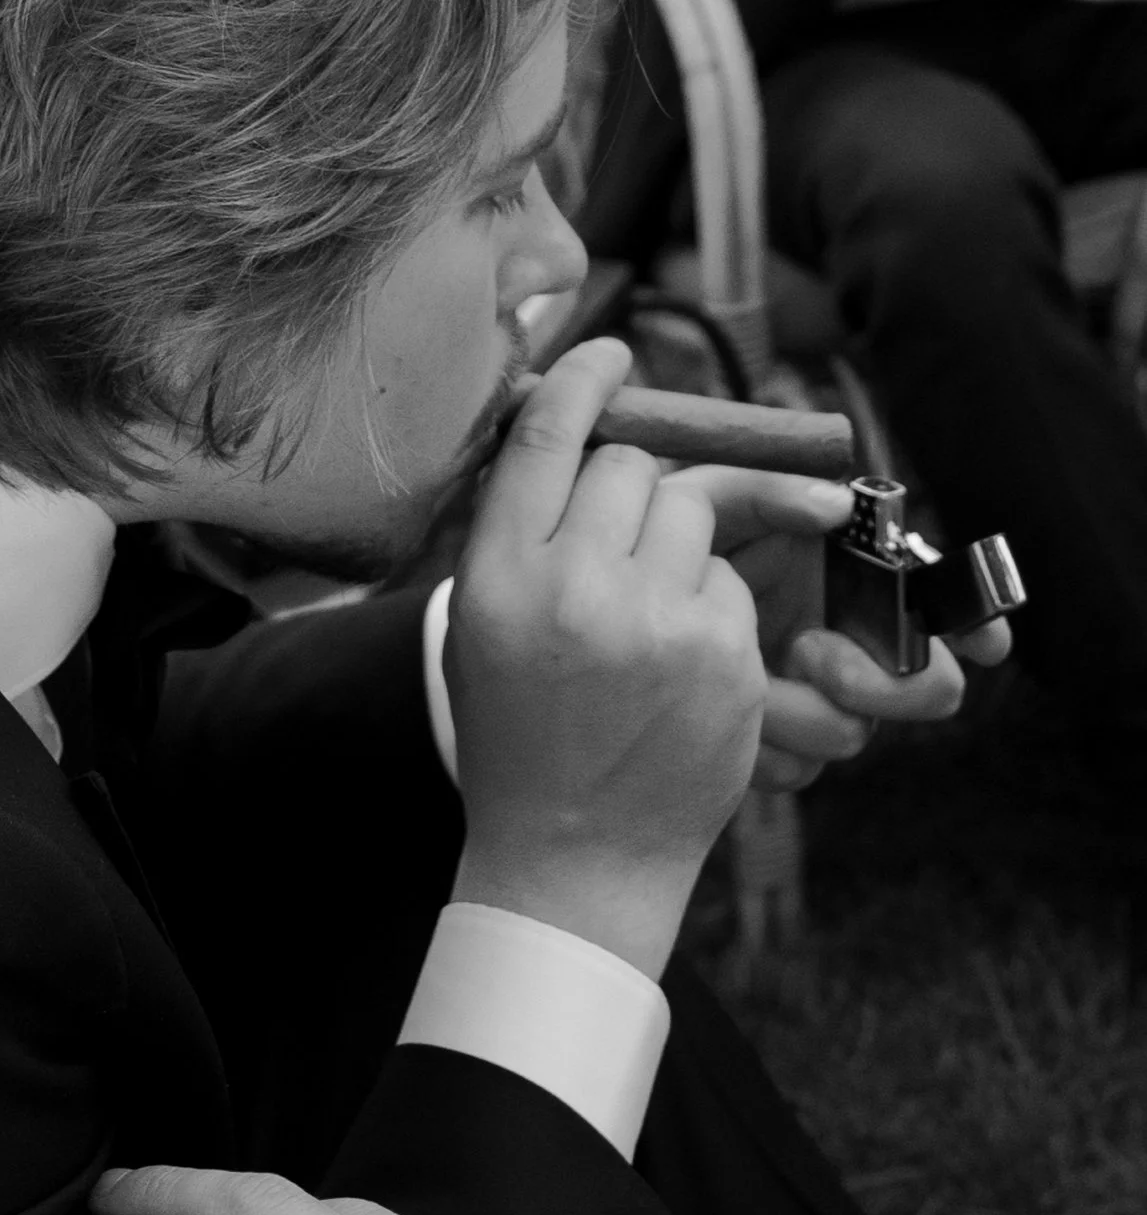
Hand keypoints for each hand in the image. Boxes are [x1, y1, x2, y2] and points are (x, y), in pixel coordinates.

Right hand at [447, 340, 764, 975]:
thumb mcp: (483, 631)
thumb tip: (578, 428)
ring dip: (681, 542)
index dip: (587, 379)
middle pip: (631, 466)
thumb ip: (518, 535)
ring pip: (696, 510)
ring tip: (646, 611)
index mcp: (498, 577)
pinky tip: (675, 665)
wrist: (574, 859)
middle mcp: (574, 586)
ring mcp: (657, 620)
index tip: (611, 354)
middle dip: (635, 486)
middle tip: (622, 536)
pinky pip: (731, 581)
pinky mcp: (724, 655)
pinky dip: (711, 605)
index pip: (549, 434)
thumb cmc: (521, 739)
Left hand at [676, 468, 1012, 791]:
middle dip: (884, 683)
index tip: (988, 643)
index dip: (979, 624)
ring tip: (744, 680)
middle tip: (810, 653)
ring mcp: (813, 704)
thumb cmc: (657, 551)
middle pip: (927, 688)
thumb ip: (765, 491)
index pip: (944, 606)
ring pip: (853, 734)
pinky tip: (719, 719)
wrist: (601, 621)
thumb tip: (834, 506)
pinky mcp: (775, 752)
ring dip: (797, 710)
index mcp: (851, 585)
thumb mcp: (707, 505)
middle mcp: (846, 646)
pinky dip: (760, 748)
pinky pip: (798, 771)